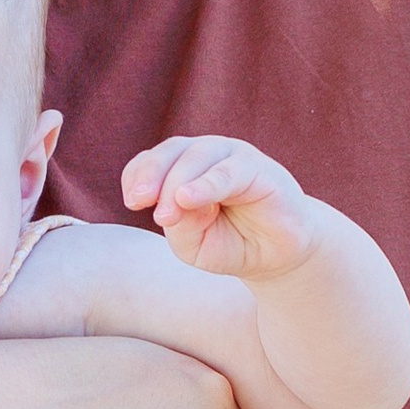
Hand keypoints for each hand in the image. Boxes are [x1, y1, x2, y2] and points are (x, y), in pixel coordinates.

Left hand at [122, 133, 318, 279]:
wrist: (277, 256)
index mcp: (184, 168)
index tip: (132, 201)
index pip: (153, 160)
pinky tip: (189, 198)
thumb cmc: (231, 244)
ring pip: (198, 155)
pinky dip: (207, 183)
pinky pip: (230, 170)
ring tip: (166, 214)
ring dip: (176, 182)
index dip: (138, 175)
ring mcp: (234, 158)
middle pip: (172, 152)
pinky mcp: (260, 170)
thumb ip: (180, 226)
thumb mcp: (194, 245)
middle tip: (139, 202)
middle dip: (152, 175)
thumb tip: (174, 204)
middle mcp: (208, 156)